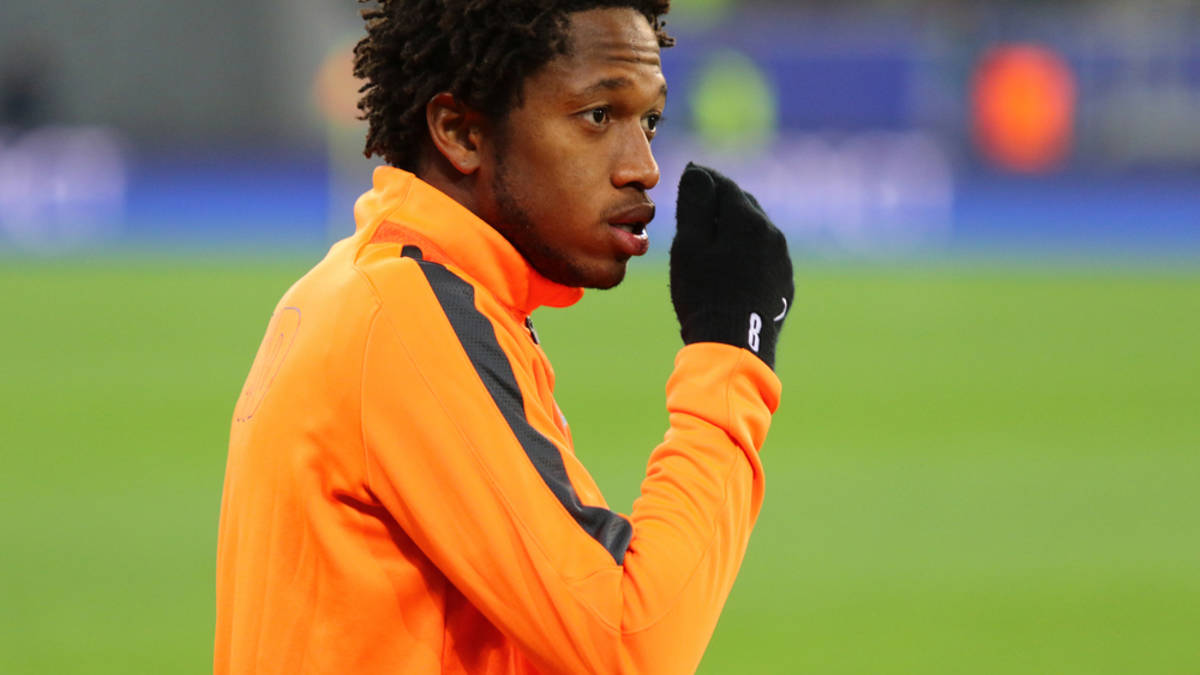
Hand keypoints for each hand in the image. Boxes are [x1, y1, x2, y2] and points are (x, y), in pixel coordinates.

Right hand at [670, 163, 793, 368]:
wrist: (734, 345)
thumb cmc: (703, 293)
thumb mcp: (688, 245)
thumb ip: (694, 203)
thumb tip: (698, 170)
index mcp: (748, 219)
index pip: (723, 184)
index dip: (702, 180)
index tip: (687, 181)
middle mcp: (772, 233)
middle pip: (743, 204)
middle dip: (720, 203)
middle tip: (695, 212)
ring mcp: (782, 259)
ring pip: (756, 230)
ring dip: (735, 229)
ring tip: (711, 242)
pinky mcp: (784, 282)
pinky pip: (764, 256)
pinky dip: (747, 253)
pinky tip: (730, 268)